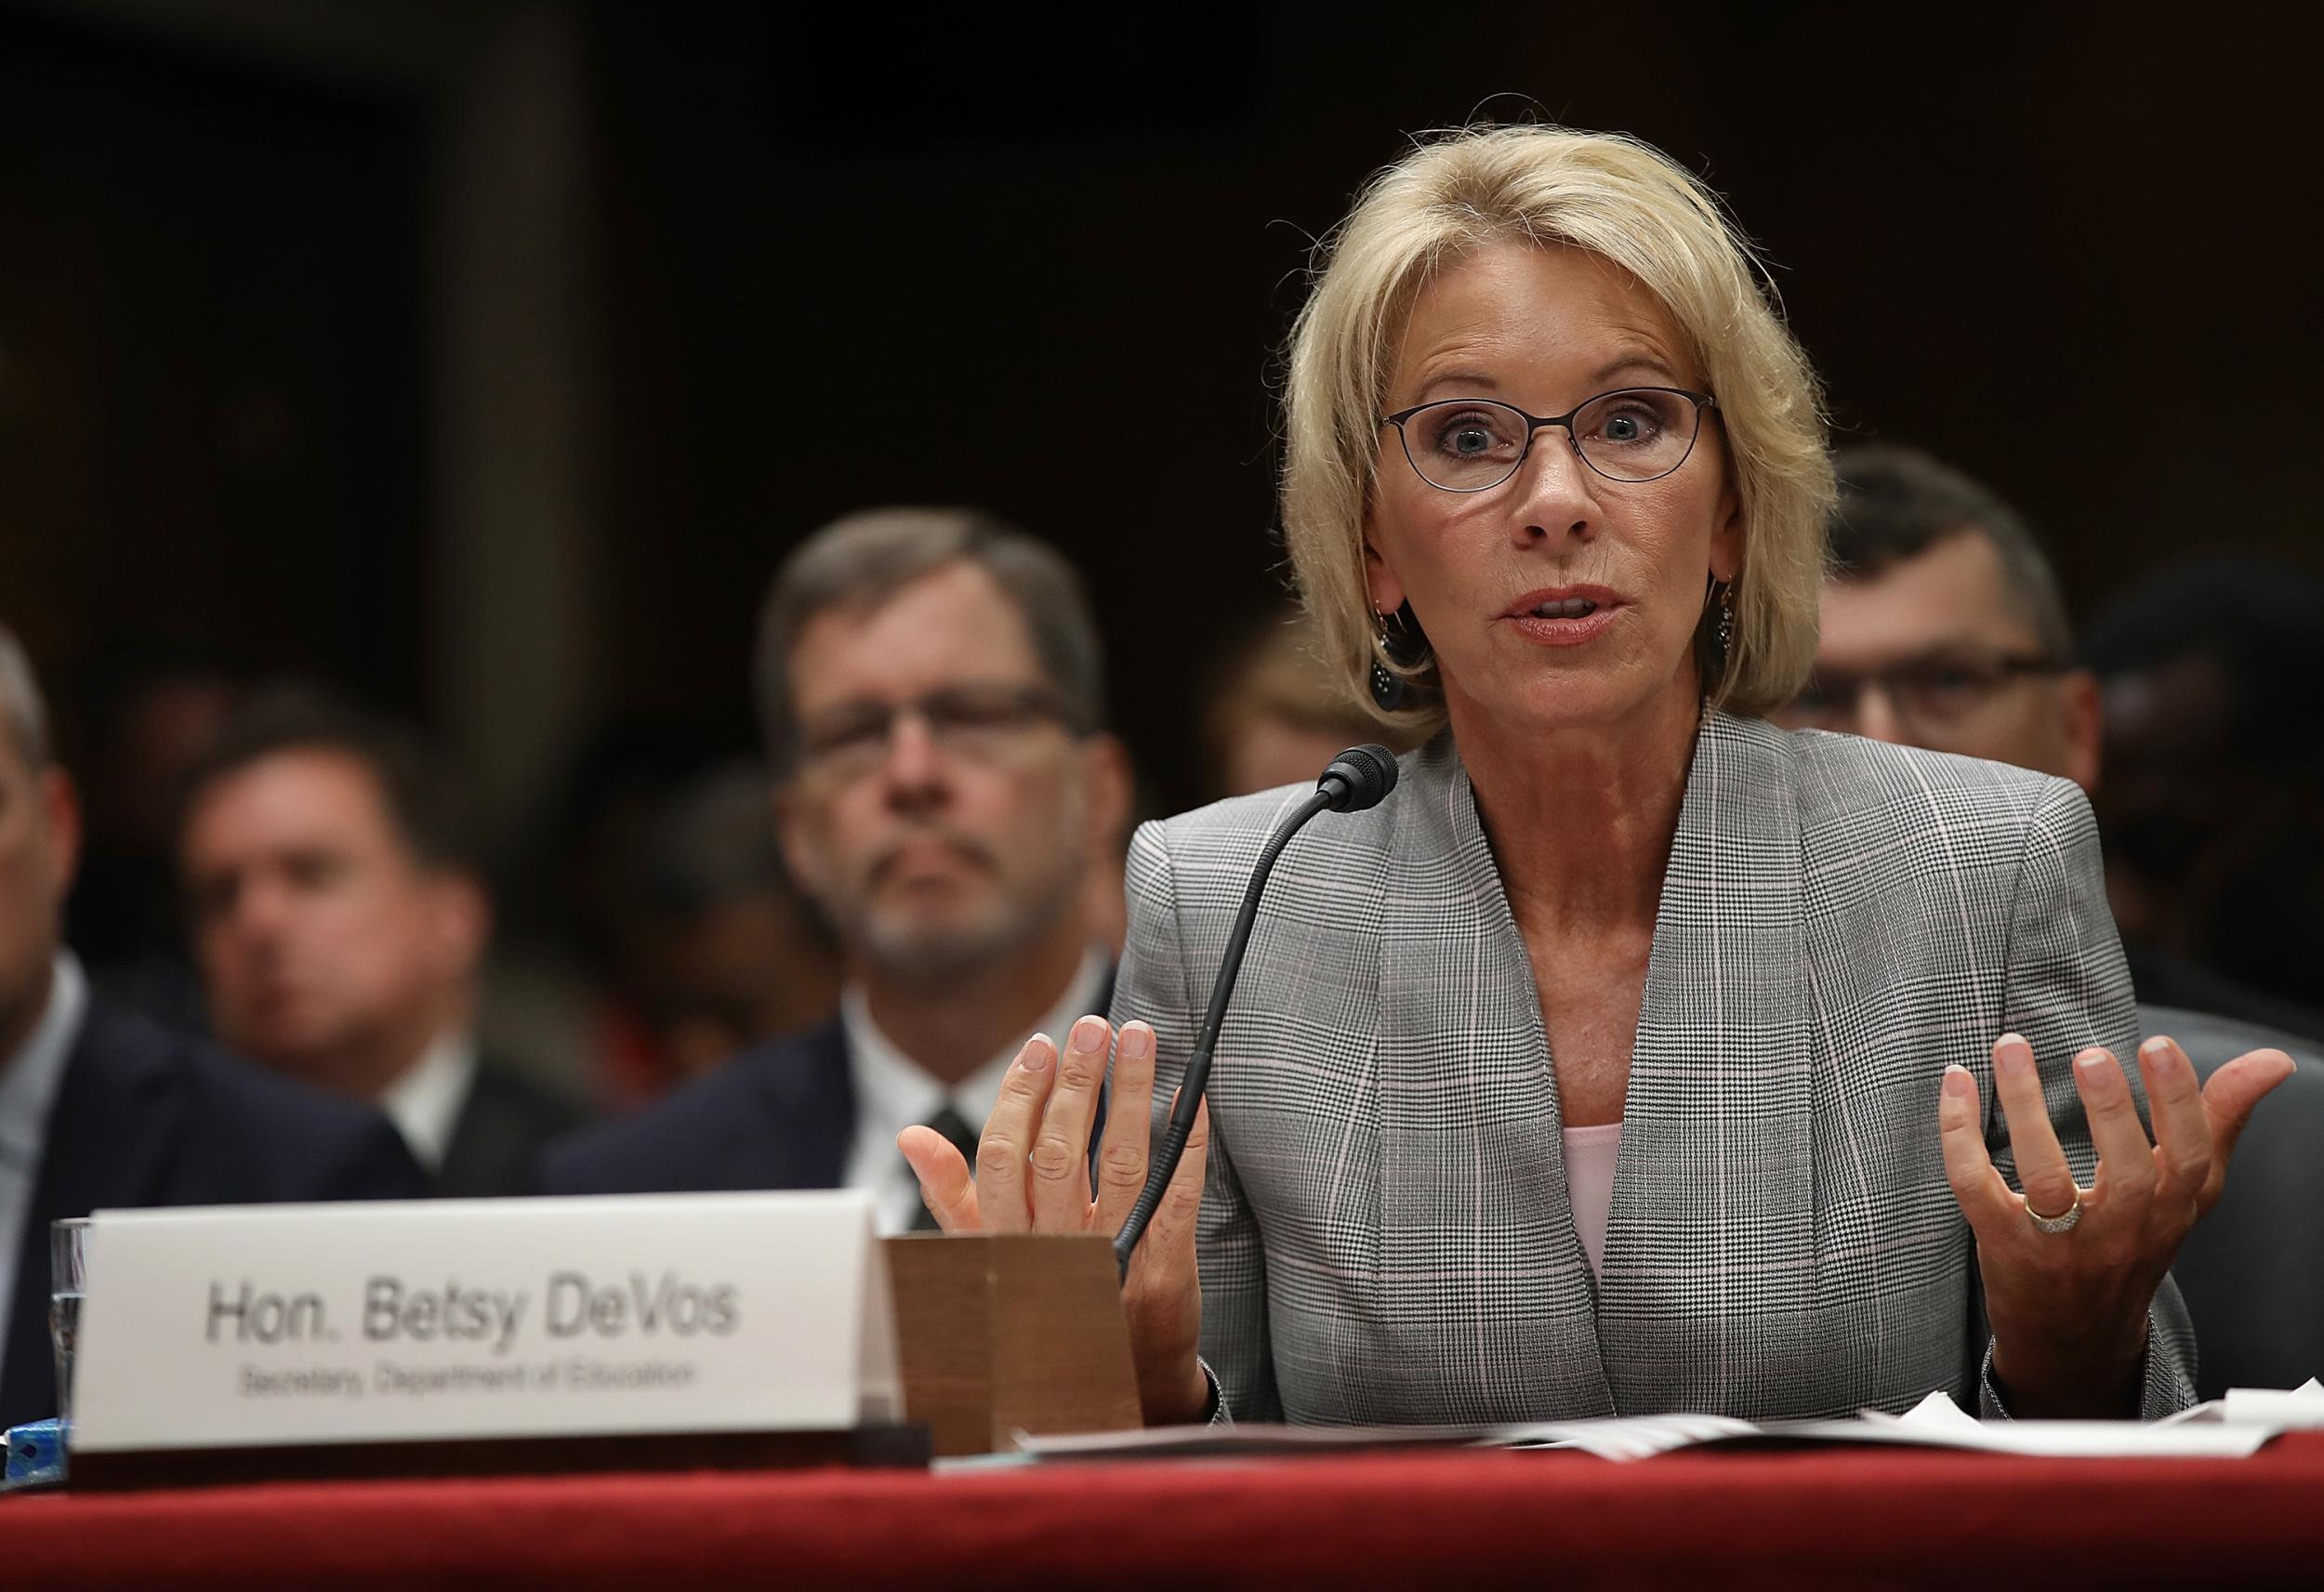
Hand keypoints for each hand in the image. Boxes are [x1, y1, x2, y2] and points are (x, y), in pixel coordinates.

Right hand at [898, 1014, 1211, 1424]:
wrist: (1115, 1385)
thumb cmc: (1048, 1300)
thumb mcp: (988, 1254)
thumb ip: (953, 1194)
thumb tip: (912, 1136)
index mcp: (1008, 1239)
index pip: (1003, 1155)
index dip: (1021, 1095)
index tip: (1041, 1045)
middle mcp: (1055, 1247)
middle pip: (1061, 1152)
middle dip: (1076, 1082)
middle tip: (1091, 1026)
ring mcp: (1113, 1258)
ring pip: (1121, 1162)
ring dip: (1130, 1093)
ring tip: (1137, 1037)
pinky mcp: (1165, 1268)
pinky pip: (1177, 1197)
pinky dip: (1186, 1144)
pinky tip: (1193, 1098)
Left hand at [1938, 1031, 2294, 1415]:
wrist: (2075, 1336)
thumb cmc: (2135, 1243)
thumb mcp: (2188, 1192)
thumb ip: (2220, 1120)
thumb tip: (2273, 1061)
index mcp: (2169, 1210)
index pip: (2187, 1159)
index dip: (2179, 1103)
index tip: (2159, 1044)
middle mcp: (2122, 1230)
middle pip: (2126, 1172)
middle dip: (2111, 1111)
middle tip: (2092, 1054)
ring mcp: (2060, 1242)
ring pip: (2045, 1177)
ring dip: (2025, 1107)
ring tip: (2012, 1047)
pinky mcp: (2002, 1245)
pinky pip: (1975, 1186)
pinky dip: (1960, 1133)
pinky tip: (1957, 1080)